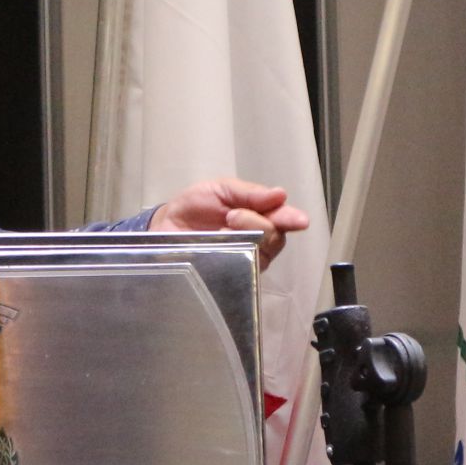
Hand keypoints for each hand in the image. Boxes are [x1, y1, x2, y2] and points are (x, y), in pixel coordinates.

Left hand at [148, 177, 310, 268]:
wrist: (167, 226)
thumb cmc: (196, 206)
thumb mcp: (220, 189)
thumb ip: (249, 193)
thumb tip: (280, 195)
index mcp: (259, 214)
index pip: (282, 219)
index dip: (291, 219)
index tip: (298, 221)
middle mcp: (259, 239)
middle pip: (275, 238)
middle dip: (258, 224)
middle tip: (232, 215)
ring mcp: (247, 259)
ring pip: (262, 254)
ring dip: (246, 238)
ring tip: (223, 227)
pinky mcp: (233, 275)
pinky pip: (244, 270)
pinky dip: (235, 256)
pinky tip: (221, 246)